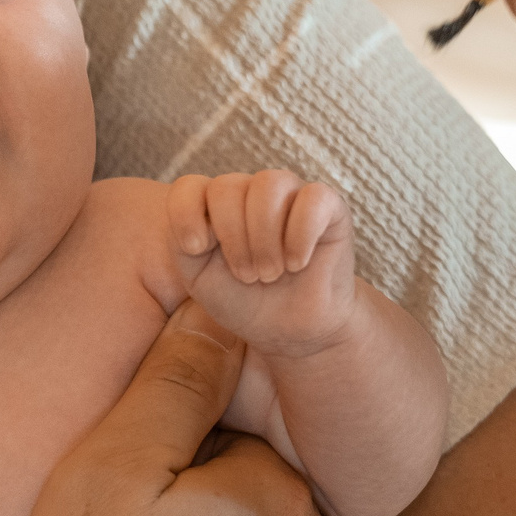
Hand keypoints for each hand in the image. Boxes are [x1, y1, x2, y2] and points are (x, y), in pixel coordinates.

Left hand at [168, 170, 356, 356]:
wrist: (290, 331)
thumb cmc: (243, 300)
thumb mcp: (199, 278)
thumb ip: (186, 244)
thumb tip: (206, 223)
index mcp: (215, 204)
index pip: (190, 185)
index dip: (186, 215)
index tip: (196, 251)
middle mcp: (251, 191)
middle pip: (228, 187)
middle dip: (233, 239)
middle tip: (248, 276)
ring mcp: (290, 193)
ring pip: (269, 184)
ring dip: (264, 237)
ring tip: (271, 272)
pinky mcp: (329, 206)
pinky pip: (313, 198)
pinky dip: (300, 235)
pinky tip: (297, 263)